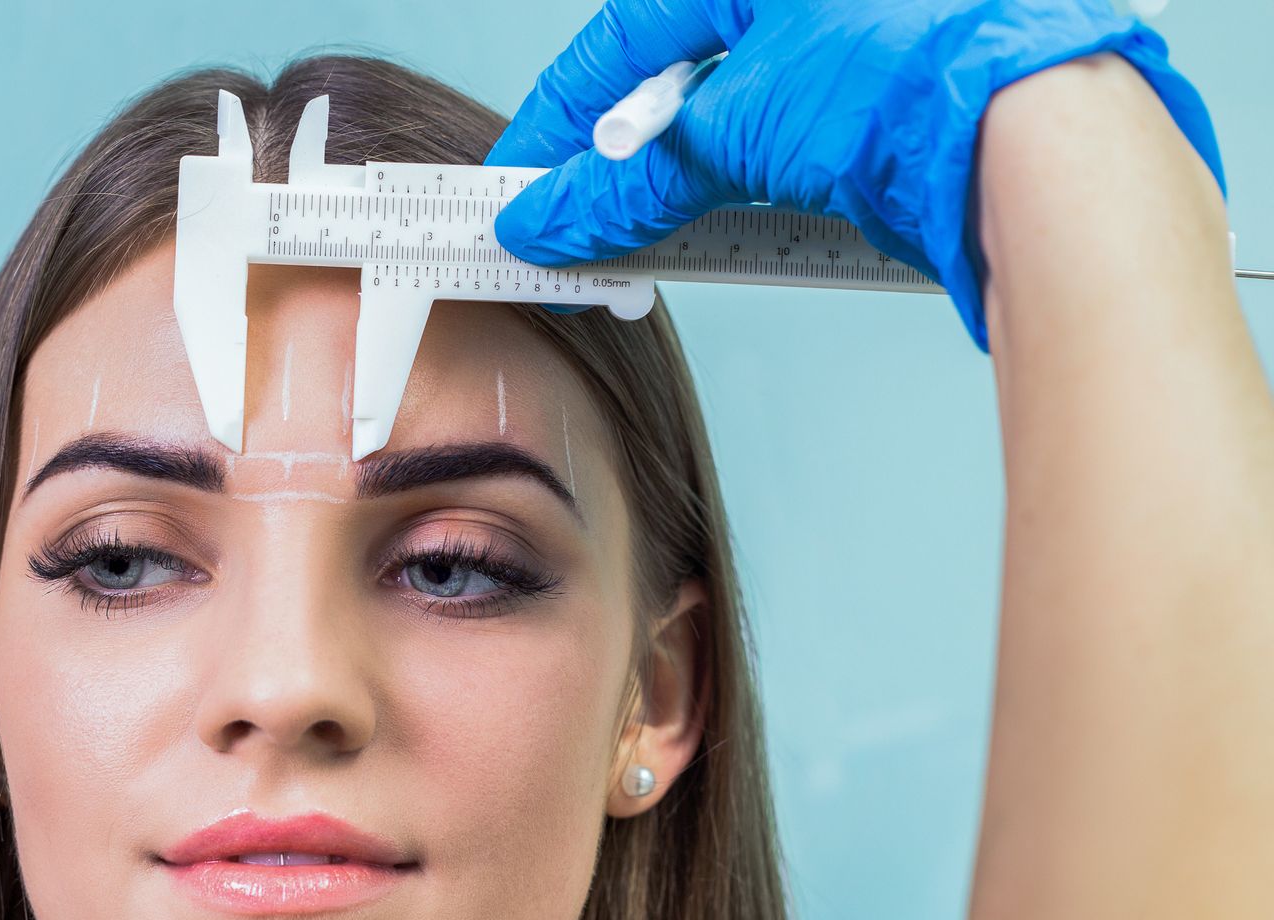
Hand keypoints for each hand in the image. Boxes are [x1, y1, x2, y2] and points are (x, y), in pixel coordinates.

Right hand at [485, 0, 1226, 351]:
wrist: (1047, 135)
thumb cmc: (916, 75)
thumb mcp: (739, 130)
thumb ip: (628, 185)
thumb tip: (551, 219)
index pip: (625, 37)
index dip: (562, 117)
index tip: (523, 180)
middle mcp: (807, 0)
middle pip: (677, 83)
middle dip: (620, 163)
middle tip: (572, 225)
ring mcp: (854, 46)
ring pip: (733, 123)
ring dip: (684, 189)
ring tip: (644, 244)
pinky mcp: (890, 110)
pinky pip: (789, 151)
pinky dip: (748, 198)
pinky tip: (725, 237)